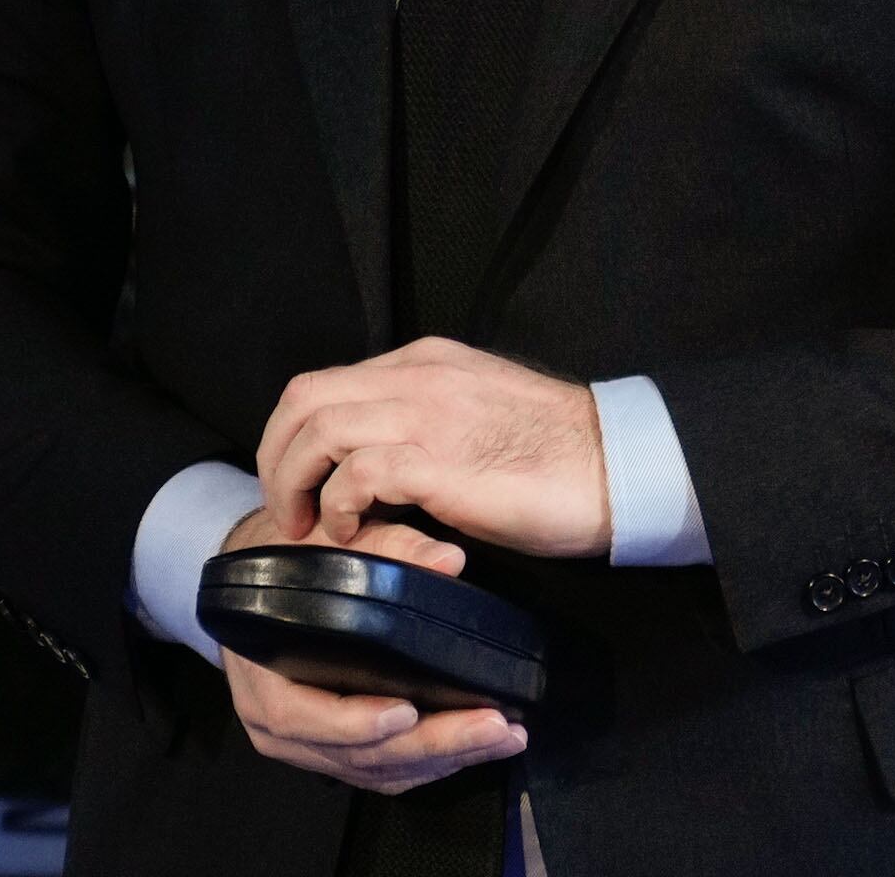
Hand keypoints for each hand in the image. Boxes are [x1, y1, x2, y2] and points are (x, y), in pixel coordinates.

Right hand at [213, 501, 526, 793]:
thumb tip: (446, 559)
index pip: (306, 716)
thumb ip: (388, 544)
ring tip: (498, 738)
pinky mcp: (330, 752)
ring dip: (442, 760)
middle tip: (491, 727)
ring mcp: (305, 745)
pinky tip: (469, 749)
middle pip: (358, 754)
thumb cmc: (285, 567)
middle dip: (432, 744)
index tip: (408, 711)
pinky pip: (380, 773)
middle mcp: (279, 724)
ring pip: (376, 771)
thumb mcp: (327, 544)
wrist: (258, 590)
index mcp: (266, 678)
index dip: (356, 722)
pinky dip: (426, 766)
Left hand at [258, 335, 613, 561]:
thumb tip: (379, 462)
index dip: (293, 438)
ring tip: (310, 528)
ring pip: (319, 428)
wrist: (616, 463)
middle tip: (287, 511)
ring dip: (297, 482)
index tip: (296, 486)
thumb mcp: (474, 414)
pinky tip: (351, 532)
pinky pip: (359, 472)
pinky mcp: (442, 461)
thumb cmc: (555, 452)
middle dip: (278, 458)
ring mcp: (428, 414)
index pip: (324, 384)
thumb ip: (426, 422)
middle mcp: (417, 376)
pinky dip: (340, 503)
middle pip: (304, 399)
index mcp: (424, 363)